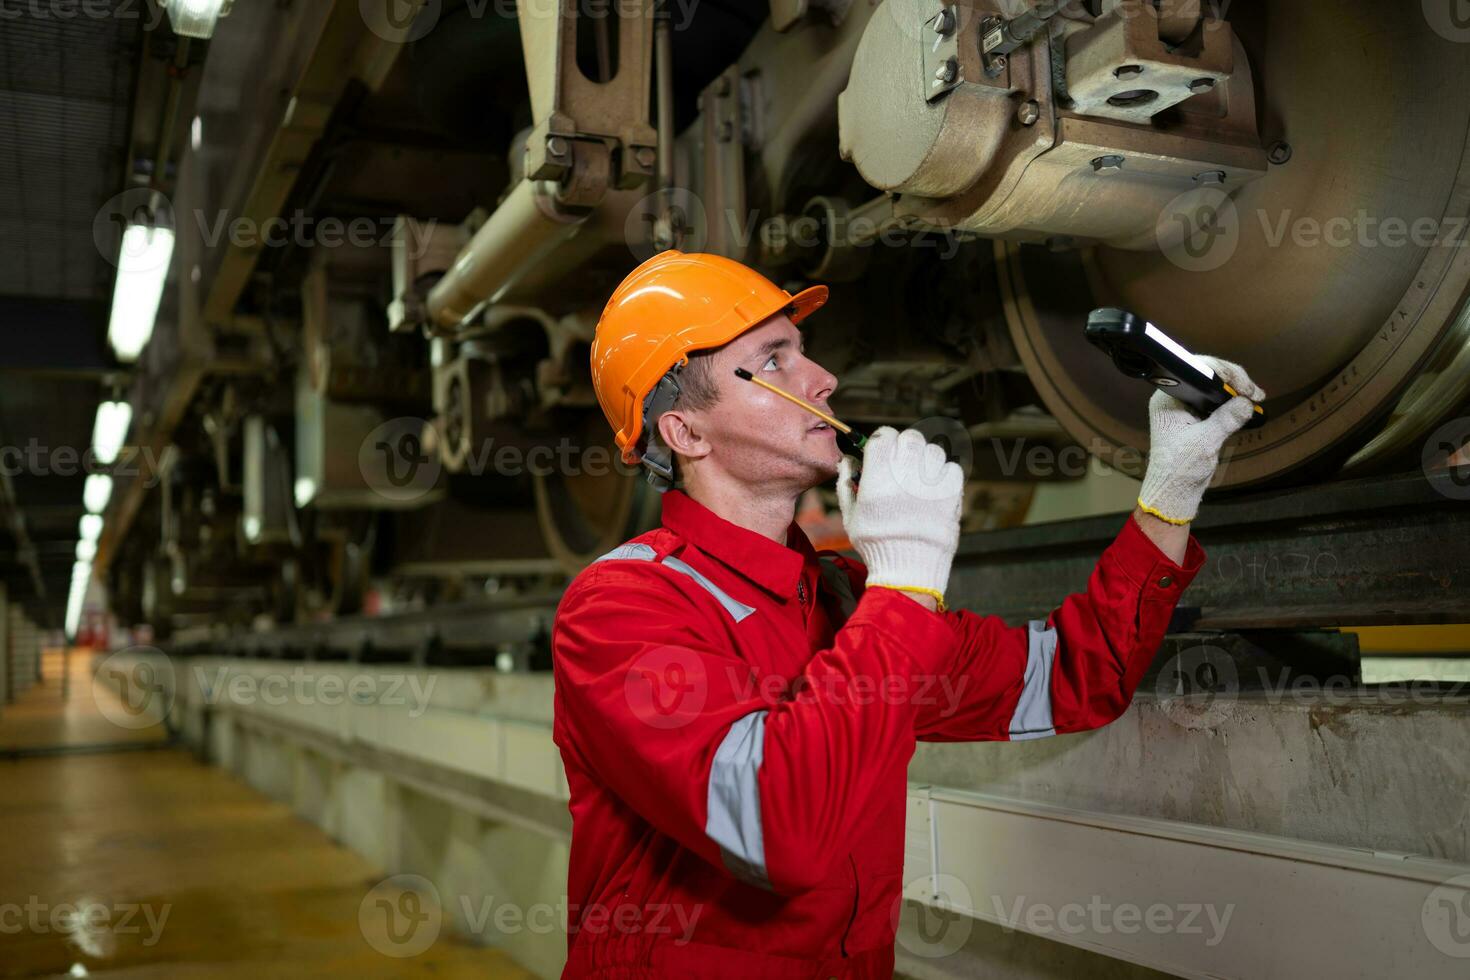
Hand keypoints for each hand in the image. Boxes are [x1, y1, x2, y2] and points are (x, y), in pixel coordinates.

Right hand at [836, 427, 964, 604]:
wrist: (909, 570)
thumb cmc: (877, 544)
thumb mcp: (851, 517)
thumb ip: (846, 485)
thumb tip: (848, 462)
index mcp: (878, 478)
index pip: (884, 436)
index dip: (882, 439)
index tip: (882, 448)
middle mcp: (906, 476)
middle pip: (911, 438)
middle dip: (904, 446)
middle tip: (902, 462)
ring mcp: (932, 484)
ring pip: (934, 450)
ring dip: (925, 459)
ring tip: (919, 477)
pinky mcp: (952, 495)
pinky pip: (952, 469)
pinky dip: (944, 474)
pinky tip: (934, 488)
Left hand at [1138, 355, 1265, 524]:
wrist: (1173, 492)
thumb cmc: (1179, 468)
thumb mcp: (1205, 442)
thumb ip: (1226, 419)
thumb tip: (1246, 402)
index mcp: (1167, 398)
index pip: (1196, 370)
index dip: (1224, 372)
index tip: (1244, 386)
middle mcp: (1173, 397)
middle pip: (1206, 376)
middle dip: (1233, 382)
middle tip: (1255, 393)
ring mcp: (1182, 407)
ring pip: (1213, 388)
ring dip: (1235, 392)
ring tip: (1256, 397)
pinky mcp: (1192, 417)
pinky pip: (1214, 402)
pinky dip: (1231, 403)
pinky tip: (1247, 406)